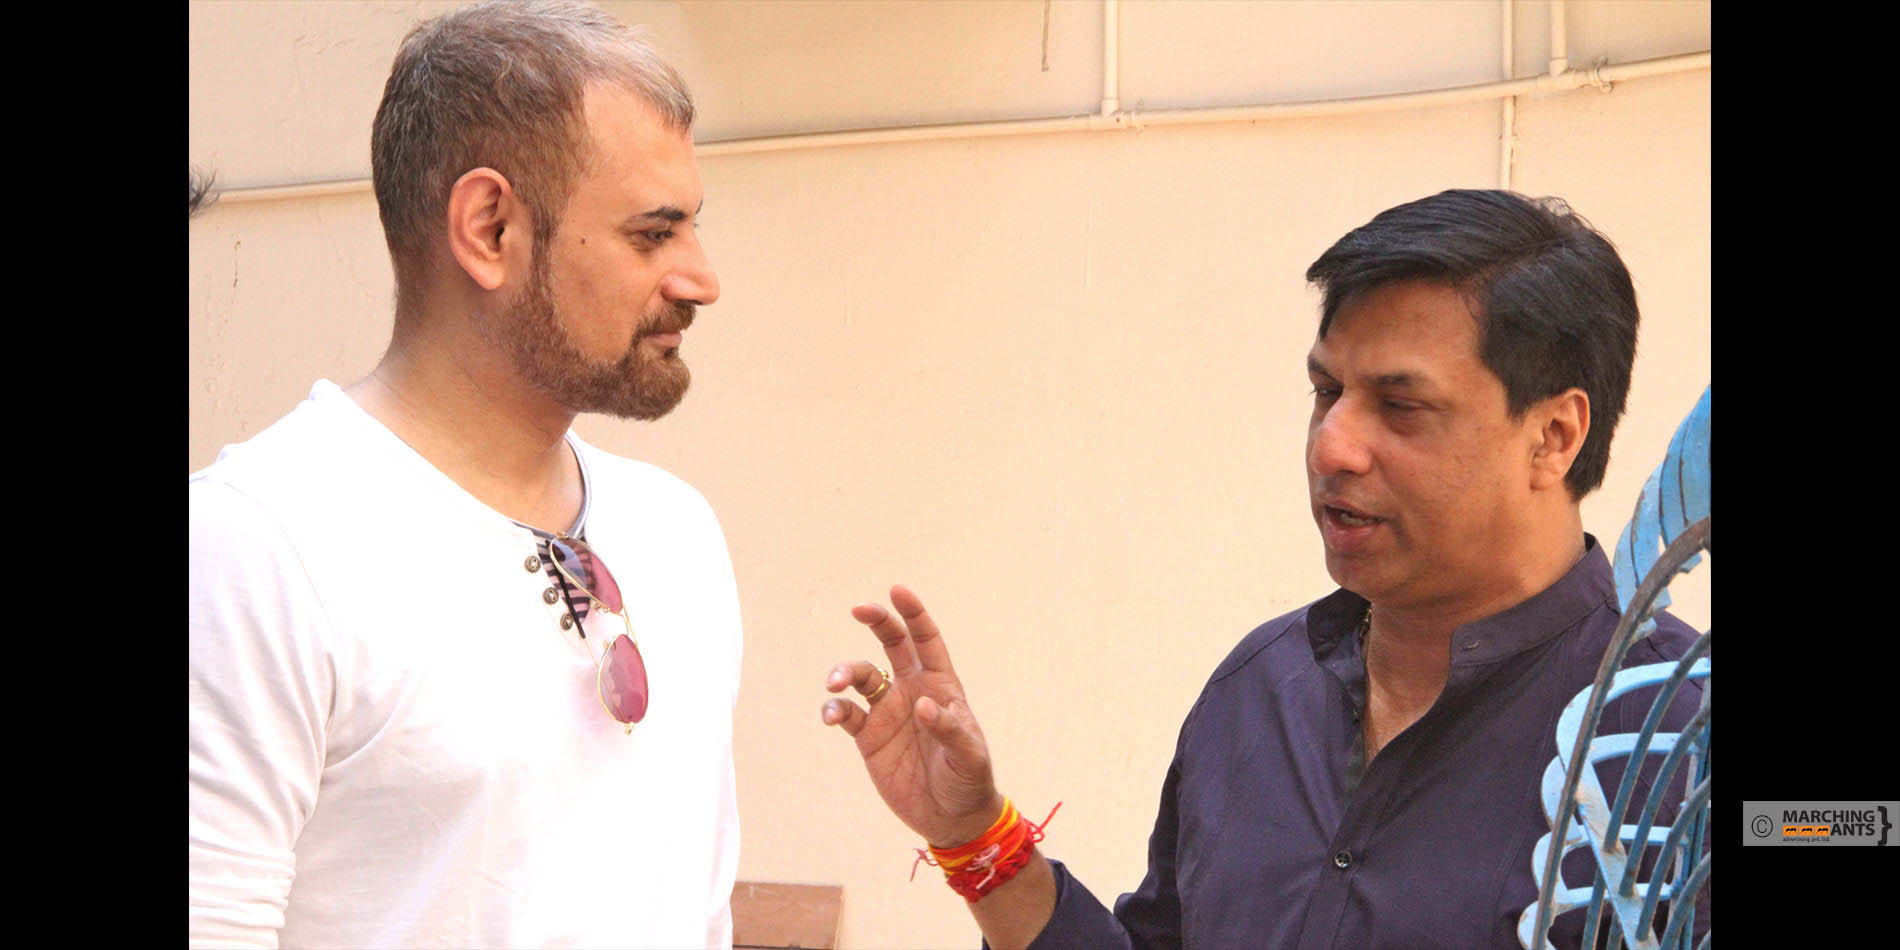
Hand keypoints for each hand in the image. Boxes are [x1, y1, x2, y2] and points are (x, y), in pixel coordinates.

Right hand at [822, 585, 1004, 847]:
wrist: (951, 818)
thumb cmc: (968, 781)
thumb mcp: (968, 756)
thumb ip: (947, 729)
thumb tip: (922, 705)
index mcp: (941, 686)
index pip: (926, 640)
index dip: (913, 614)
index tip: (897, 591)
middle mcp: (912, 690)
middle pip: (891, 644)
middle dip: (877, 621)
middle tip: (859, 609)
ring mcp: (888, 712)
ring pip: (861, 676)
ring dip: (845, 672)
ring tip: (835, 685)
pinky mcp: (868, 737)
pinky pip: (845, 713)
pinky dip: (834, 709)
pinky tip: (832, 716)